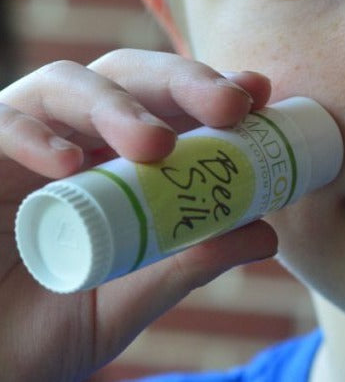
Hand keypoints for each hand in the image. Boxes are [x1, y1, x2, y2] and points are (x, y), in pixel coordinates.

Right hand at [0, 49, 275, 381]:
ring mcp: (22, 143)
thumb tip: (266, 233)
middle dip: (183, 83)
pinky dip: (33, 136)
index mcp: (113, 160)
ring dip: (119, 106)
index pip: (166, 104)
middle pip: (127, 77)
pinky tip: (68, 164)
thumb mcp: (132, 293)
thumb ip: (192, 259)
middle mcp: (73, 138)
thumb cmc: (48, 323)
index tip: (258, 93)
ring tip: (156, 144)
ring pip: (68, 86)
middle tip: (231, 106)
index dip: (210, 90)